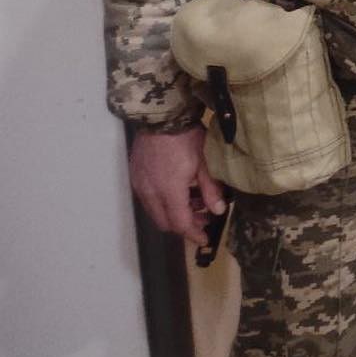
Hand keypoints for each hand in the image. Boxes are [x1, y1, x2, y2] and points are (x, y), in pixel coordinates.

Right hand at [129, 125, 225, 245]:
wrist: (161, 117)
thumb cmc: (186, 137)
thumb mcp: (205, 162)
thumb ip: (211, 189)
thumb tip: (219, 211)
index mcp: (168, 191)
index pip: (180, 223)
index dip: (193, 234)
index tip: (205, 239)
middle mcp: (150, 193)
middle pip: (165, 222)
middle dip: (184, 225)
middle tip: (204, 218)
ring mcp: (140, 186)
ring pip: (156, 212)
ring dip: (174, 214)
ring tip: (194, 202)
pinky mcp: (136, 177)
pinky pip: (149, 200)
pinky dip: (163, 203)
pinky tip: (179, 191)